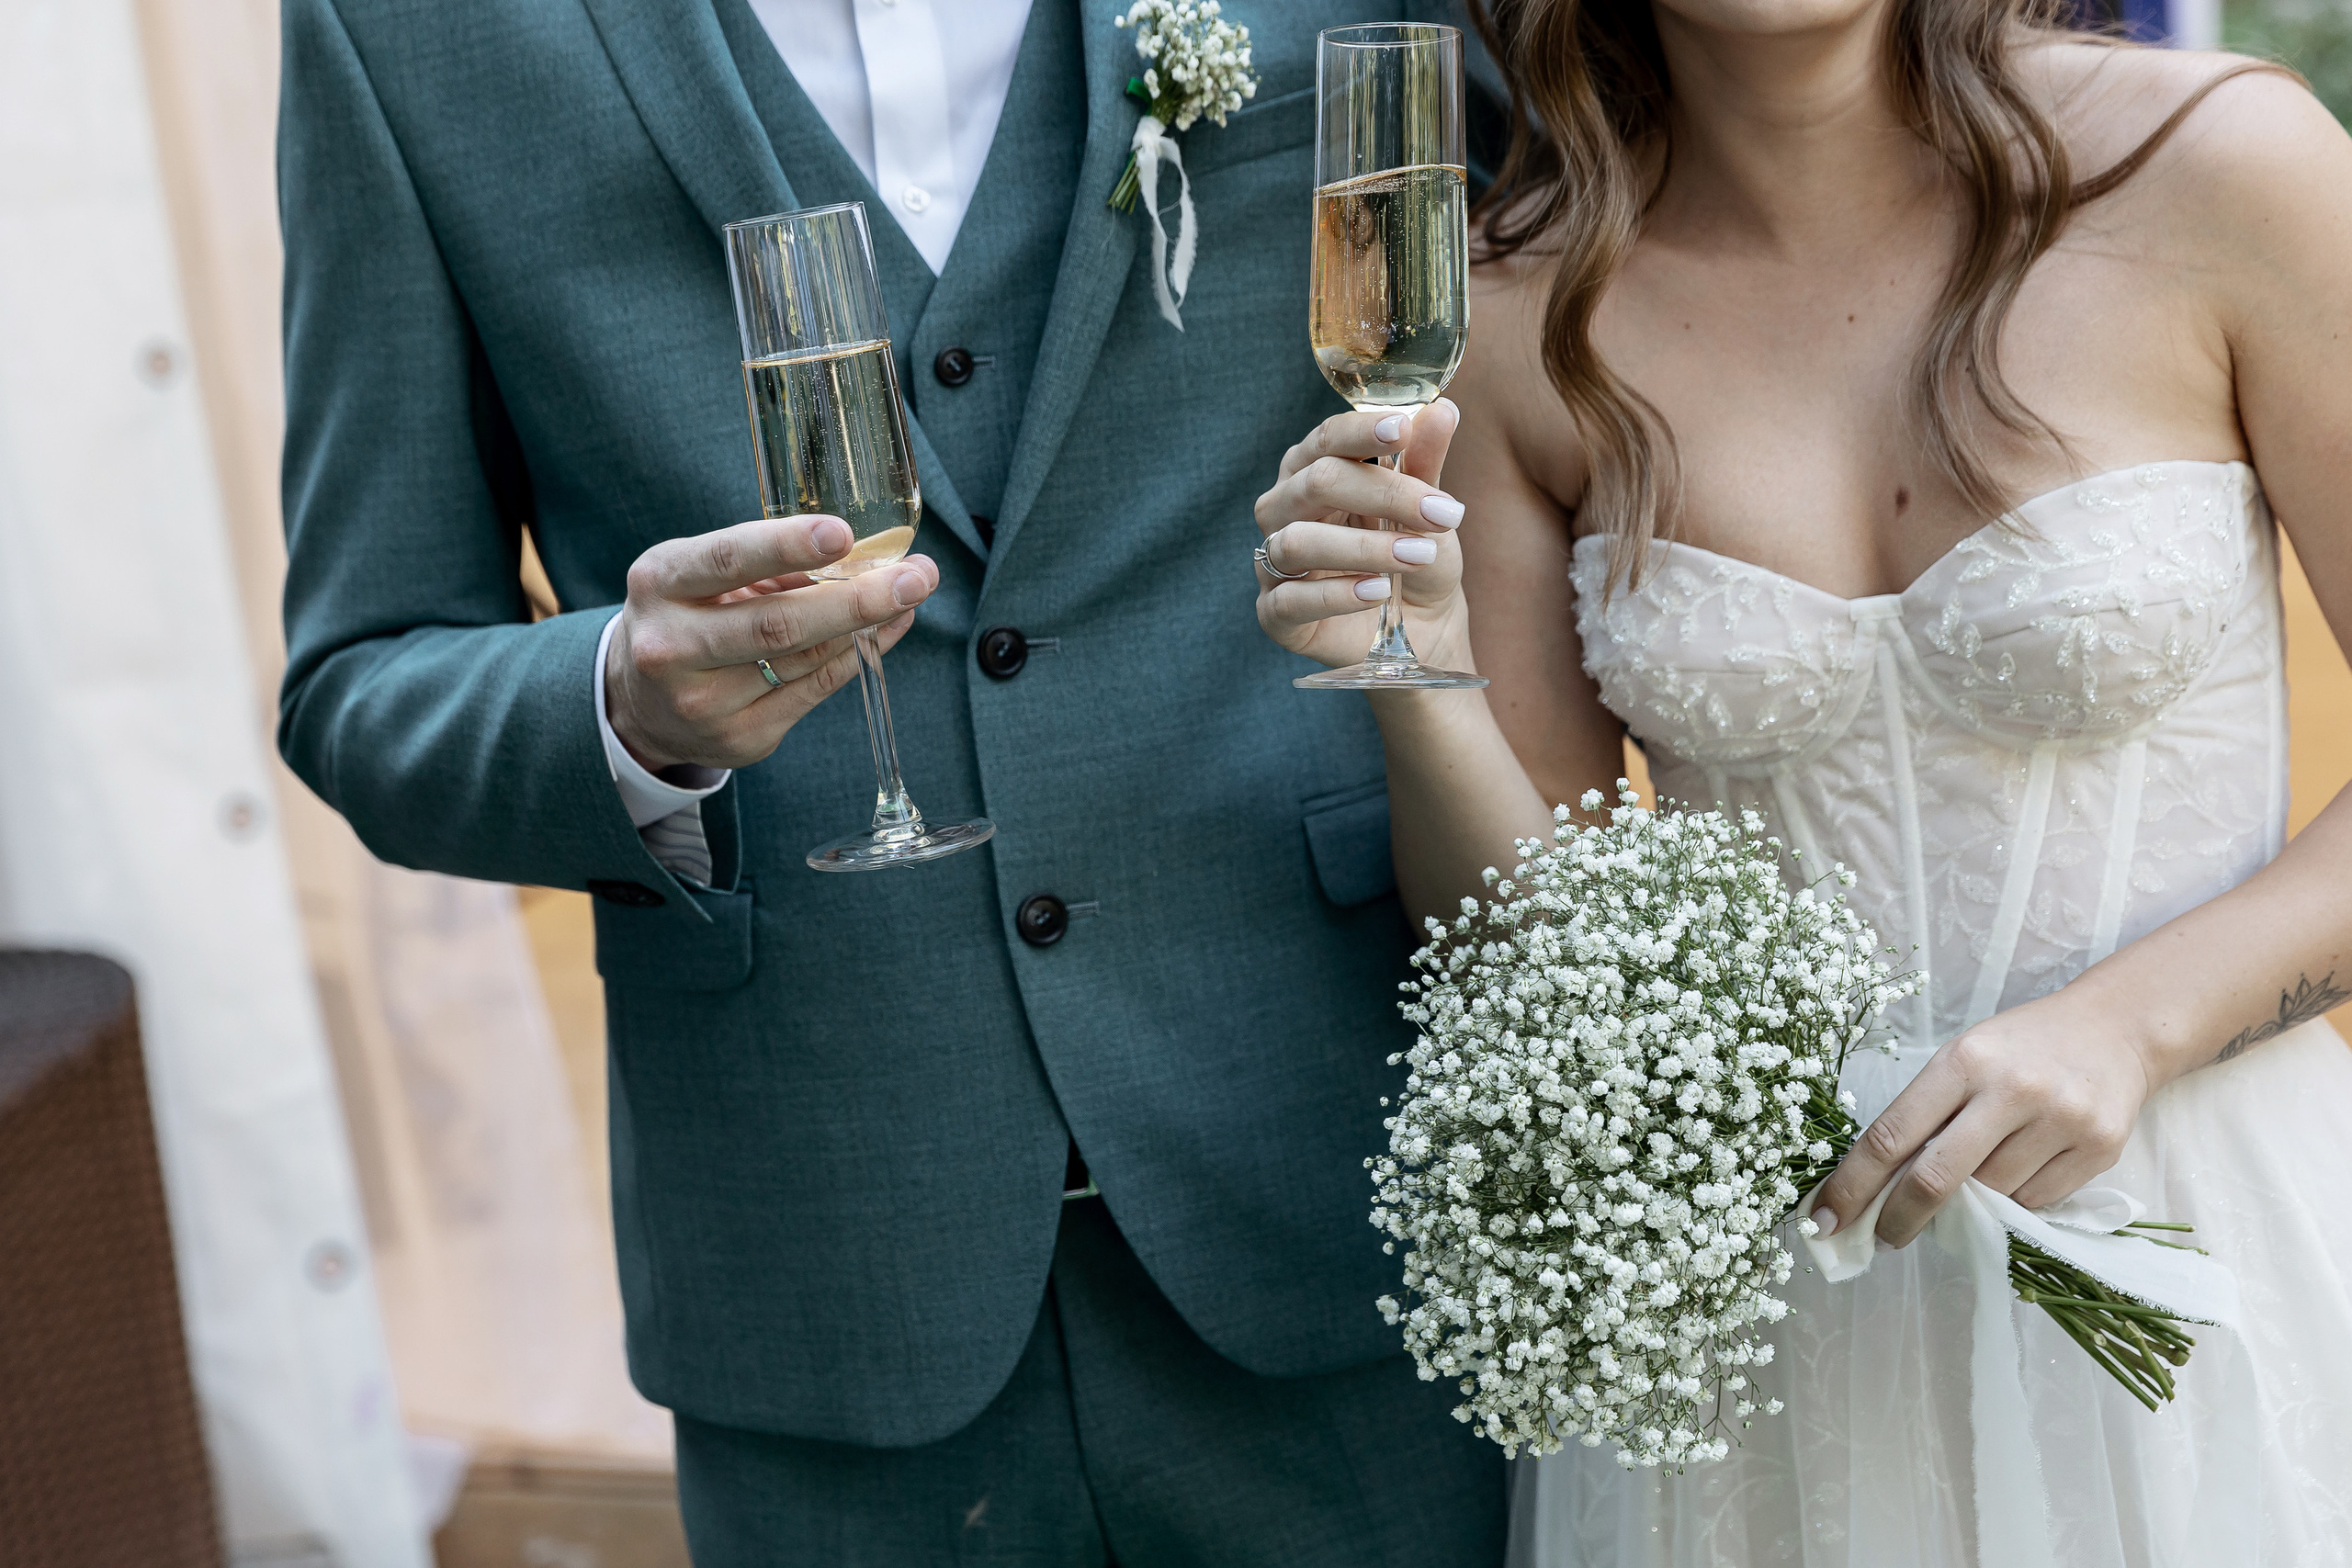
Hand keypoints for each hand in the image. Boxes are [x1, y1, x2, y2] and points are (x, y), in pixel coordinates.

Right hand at [606, 515, 937, 772]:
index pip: (727, 561)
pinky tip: (883, 632)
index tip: (842, 534)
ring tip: (908, 595)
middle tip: (916, 576)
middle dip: (857, 599)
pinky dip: (855, 657)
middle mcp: (673, 645)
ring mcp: (704, 701)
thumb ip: (768, 563)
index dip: (787, 547)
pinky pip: (813, 691)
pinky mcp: (738, 738)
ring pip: (804, 659)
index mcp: (661, 583)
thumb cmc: (686, 616)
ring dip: (867, 625)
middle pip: (778, 624)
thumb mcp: (701, 575)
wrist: (640, 703)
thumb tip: (865, 554)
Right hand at [1252, 400, 1470, 670]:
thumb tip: (1441, 410)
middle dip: (1384, 494)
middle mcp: (1284, 510)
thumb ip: (1427, 463)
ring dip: (1364, 548)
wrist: (1424, 625)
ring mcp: (1273, 562)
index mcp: (1313, 471)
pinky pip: (1290, 600)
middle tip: (1440, 514)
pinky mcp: (1275, 614)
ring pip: (1297, 542)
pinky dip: (1336, 595)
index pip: (1326, 438)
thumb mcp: (1430, 510)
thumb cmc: (1418, 556)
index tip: (1402, 429)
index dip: (1361, 431)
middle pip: (1315, 484)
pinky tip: (1377, 592)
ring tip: (1417, 556)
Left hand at [1810, 988, 2156, 1246]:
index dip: (1852, 1185)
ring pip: (1989, 1198)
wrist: (2116, 1029)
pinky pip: (2035, 1203)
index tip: (1824, 1219)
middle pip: (1936, 1179)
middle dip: (1897, 1219)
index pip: (1891, 1135)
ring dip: (1965, 1208)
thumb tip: (1881, 1188)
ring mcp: (2059, 1121)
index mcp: (1963, 1061)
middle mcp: (2011, 1089)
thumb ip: (1928, 1114)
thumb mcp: (1965, 1058)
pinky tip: (2017, 1175)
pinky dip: (2013, 1204)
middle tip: (1881, 1237)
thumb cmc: (2022, 1048)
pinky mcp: (2098, 1148)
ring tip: (1968, 1188)